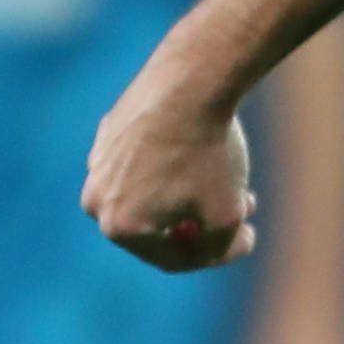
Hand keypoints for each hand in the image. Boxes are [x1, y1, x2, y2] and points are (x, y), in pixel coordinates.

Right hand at [84, 62, 255, 270]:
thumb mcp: (226, 216)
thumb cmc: (208, 154)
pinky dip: (172, 167)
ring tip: (234, 183)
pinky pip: (143, 164)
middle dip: (204, 224)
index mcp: (118, 227)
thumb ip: (219, 248)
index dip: (217, 254)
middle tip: (245, 212)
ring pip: (150, 195)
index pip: (173, 259)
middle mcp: (95, 199)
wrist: (190, 83)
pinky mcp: (107, 134)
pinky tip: (206, 154)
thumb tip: (215, 251)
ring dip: (190, 197)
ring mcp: (97, 164)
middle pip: (159, 228)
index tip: (247, 236)